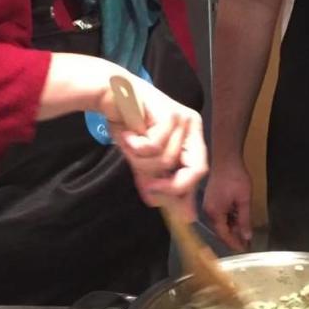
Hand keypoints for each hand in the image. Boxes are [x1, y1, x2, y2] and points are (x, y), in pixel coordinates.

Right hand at [100, 76, 207, 218]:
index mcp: (191, 136)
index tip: (171, 208)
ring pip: (167, 161)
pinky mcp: (169, 113)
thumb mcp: (144, 160)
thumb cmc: (128, 125)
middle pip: (196, 169)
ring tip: (130, 143)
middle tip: (149, 186)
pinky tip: (128, 134)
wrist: (110, 95)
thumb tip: (174, 212)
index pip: (199, 171)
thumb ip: (159, 182)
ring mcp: (183, 118)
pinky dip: (135, 146)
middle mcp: (192, 125)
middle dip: (171, 185)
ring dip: (141, 159)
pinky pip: (154, 147)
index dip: (185, 192)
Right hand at [203, 159, 252, 250]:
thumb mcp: (243, 200)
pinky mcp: (211, 199)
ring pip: (220, 222)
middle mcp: (208, 211)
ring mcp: (208, 204)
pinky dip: (229, 218)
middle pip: (220, 230)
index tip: (244, 249)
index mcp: (214, 213)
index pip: (224, 235)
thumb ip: (244, 220)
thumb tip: (246, 236)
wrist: (226, 158)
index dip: (234, 243)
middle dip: (233, 236)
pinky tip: (238, 218)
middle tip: (246, 242)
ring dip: (232, 227)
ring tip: (244, 231)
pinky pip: (219, 214)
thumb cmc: (235, 176)